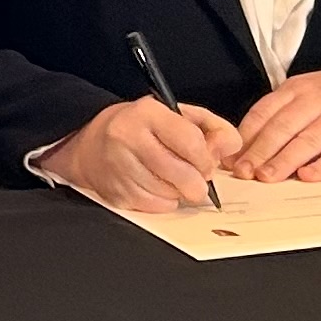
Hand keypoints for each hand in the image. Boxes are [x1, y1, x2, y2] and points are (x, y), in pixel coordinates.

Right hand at [39, 96, 241, 214]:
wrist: (90, 144)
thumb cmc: (140, 128)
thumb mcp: (175, 114)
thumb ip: (211, 127)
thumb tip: (230, 147)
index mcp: (147, 113)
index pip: (191, 141)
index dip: (206, 157)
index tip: (206, 161)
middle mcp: (129, 138)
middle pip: (184, 175)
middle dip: (198, 181)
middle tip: (194, 175)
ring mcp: (120, 168)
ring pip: (172, 194)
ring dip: (179, 191)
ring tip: (170, 176)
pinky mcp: (117, 193)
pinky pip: (158, 207)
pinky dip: (165, 201)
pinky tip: (156, 185)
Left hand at [227, 61, 320, 182]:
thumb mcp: (306, 95)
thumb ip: (279, 117)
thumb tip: (245, 148)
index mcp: (297, 90)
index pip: (264, 112)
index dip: (246, 137)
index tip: (230, 158)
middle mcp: (316, 101)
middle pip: (283, 127)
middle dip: (260, 151)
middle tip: (243, 172)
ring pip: (308, 139)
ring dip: (285, 159)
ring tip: (267, 177)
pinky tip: (308, 176)